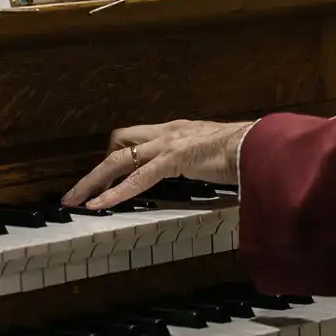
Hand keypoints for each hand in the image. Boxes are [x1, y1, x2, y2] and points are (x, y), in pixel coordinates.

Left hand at [63, 118, 254, 210]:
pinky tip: (99, 205)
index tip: (101, 178)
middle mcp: (168, 132)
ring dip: (94, 181)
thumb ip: (200, 160)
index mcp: (177, 130)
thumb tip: (201, 171)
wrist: (260, 145)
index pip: (135, 139)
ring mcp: (169, 143)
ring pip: (118, 159)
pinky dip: (115, 193)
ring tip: (76, 201)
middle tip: (76, 192)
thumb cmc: (246, 151)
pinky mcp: (174, 159)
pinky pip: (138, 178)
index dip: (115, 159)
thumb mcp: (214, 154)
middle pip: (119, 145)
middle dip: (95, 171)